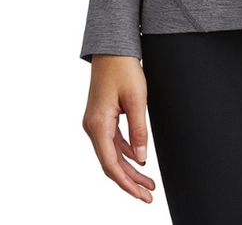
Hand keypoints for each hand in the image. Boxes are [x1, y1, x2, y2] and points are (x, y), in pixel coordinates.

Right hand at [82, 55, 155, 202]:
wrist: (112, 48)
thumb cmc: (123, 68)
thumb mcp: (136, 99)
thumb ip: (139, 130)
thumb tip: (141, 158)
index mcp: (98, 124)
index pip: (111, 164)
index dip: (126, 183)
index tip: (142, 194)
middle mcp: (92, 126)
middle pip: (111, 163)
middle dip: (130, 181)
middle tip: (148, 194)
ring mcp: (95, 122)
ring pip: (112, 154)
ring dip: (129, 168)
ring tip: (147, 181)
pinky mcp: (101, 116)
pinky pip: (112, 142)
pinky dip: (125, 152)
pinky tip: (137, 158)